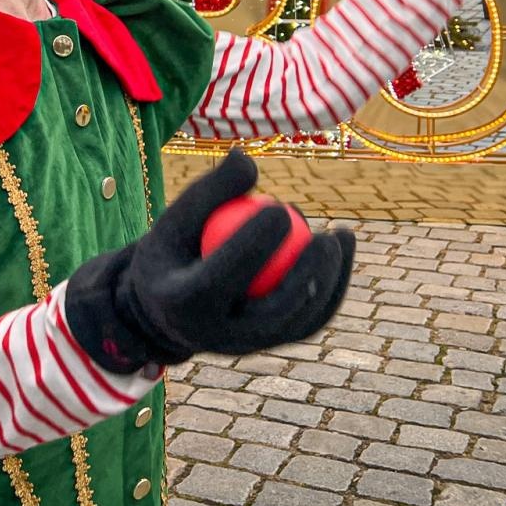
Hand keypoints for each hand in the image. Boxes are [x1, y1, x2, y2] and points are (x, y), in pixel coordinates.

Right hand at [64, 150, 354, 374]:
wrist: (164, 309)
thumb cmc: (171, 250)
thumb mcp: (176, 216)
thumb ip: (209, 189)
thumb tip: (248, 158)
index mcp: (182, 304)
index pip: (223, 276)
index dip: (255, 243)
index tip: (280, 207)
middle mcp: (216, 336)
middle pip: (272, 311)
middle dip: (306, 274)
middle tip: (324, 236)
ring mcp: (246, 347)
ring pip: (299, 322)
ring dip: (329, 282)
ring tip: (340, 238)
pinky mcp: (267, 347)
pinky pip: (307, 323)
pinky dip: (330, 289)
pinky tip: (341, 252)